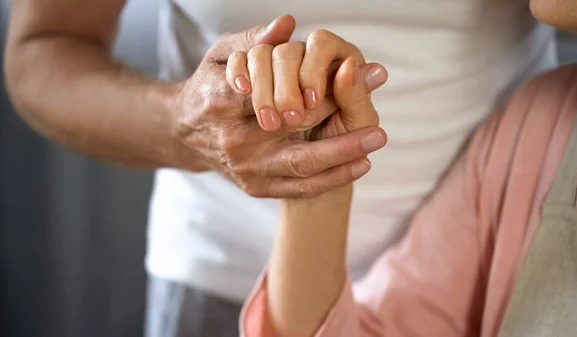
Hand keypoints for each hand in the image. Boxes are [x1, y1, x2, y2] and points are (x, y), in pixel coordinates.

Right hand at [171, 15, 387, 197]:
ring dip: (342, 157)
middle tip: (378, 128)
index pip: (276, 95)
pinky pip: (298, 188)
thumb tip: (288, 24)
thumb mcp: (222, 54)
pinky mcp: (254, 187)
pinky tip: (359, 166)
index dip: (317, 90)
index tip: (352, 79)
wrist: (187, 132)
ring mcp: (244, 168)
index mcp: (221, 102)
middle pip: (293, 134)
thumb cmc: (211, 86)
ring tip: (374, 145)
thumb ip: (254, 40)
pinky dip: (331, 179)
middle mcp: (233, 140)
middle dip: (338, 131)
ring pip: (300, 165)